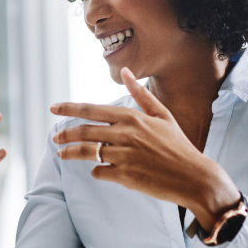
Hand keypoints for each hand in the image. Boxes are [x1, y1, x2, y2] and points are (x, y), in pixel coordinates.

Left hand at [50, 68, 239, 224]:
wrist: (194, 176)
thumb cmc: (177, 145)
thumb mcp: (162, 115)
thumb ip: (140, 94)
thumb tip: (126, 71)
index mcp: (132, 117)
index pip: (92, 110)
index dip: (69, 108)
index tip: (53, 108)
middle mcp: (126, 134)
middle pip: (84, 131)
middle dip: (65, 134)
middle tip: (55, 138)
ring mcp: (124, 156)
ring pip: (87, 152)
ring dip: (71, 153)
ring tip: (62, 154)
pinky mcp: (125, 176)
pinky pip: (99, 172)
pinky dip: (96, 171)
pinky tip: (98, 170)